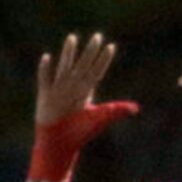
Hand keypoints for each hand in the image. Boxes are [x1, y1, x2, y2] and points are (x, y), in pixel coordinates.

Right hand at [29, 33, 138, 181]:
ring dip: (69, 54)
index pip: (97, 72)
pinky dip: (45, 70)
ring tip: (73, 38)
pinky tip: (47, 57)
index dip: (103, 60)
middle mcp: (73, 88)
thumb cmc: (78, 134)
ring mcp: (59, 90)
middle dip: (90, 52)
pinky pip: (45, 80)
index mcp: (86, 92)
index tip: (111, 46)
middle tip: (98, 36)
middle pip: (83, 66)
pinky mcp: (45, 97)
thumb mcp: (99, 119)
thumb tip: (136, 108)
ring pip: (65, 67)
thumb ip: (116, 111)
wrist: (59, 145)